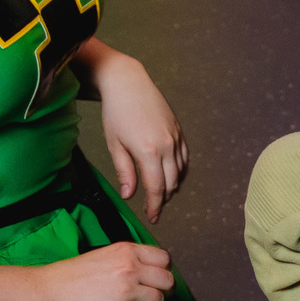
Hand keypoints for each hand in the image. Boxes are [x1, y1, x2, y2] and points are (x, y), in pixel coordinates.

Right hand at [35, 241, 174, 300]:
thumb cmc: (72, 275)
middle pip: (168, 280)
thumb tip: (150, 273)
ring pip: (158, 300)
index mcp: (127, 250)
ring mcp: (127, 289)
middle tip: (153, 295)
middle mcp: (131, 267)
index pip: (164, 258)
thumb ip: (129, 260)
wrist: (49, 291)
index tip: (157, 278)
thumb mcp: (105, 256)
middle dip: (164, 290)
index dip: (163, 270)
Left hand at [84, 44, 186, 223]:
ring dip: (173, 186)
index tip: (152, 217)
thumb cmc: (116, 113)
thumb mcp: (115, 145)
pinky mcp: (178, 130)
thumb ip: (125, 172)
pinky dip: (180, 170)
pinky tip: (172, 175)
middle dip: (164, 199)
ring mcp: (175, 137)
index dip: (155, 206)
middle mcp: (167, 146)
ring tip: (161, 194)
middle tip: (154, 209)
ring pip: (181, 171)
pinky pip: (185, 156)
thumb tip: (129, 195)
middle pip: (172, 183)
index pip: (157, 188)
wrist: (127, 83)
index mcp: (149, 151)